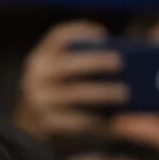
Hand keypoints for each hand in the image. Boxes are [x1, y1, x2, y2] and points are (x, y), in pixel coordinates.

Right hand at [15, 20, 124, 139]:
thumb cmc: (61, 93)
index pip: (59, 37)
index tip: (104, 35)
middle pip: (67, 65)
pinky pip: (75, 120)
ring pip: (74, 94)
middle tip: (121, 63)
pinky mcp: (46, 124)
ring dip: (102, 92)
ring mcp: (38, 101)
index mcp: (42, 57)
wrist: (33, 127)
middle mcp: (36, 76)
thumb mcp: (63, 73)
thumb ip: (85, 63)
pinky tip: (114, 119)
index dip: (81, 32)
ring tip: (126, 93)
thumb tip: (123, 59)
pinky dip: (97, 119)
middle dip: (95, 62)